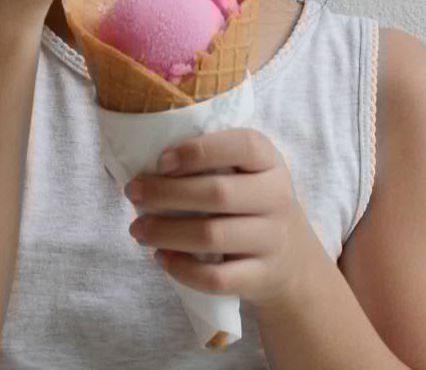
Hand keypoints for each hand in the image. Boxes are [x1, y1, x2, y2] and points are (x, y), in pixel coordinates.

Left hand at [123, 127, 326, 307]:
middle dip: (166, 193)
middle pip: (218, 193)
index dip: (199, 151)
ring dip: (165, 233)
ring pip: (212, 236)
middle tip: (133, 192)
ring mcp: (273, 240)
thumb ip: (211, 163)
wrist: (292, 257)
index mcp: (270, 162)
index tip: (162, 161)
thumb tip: (147, 167)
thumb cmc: (250, 203)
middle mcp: (277, 198)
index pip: (242, 145)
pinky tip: (162, 259)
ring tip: (138, 230)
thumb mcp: (246, 173)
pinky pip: (217, 278)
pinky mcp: (262, 277)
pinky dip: (183, 270)